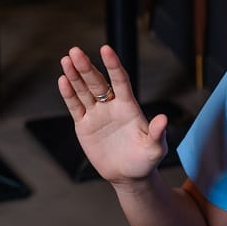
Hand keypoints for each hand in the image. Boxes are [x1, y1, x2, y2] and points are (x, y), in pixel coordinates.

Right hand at [58, 45, 168, 183]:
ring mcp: (97, 114)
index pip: (120, 81)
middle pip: (97, 82)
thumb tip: (163, 119)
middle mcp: (112, 106)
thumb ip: (157, 133)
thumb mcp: (155, 149)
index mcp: (129, 107)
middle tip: (75, 51)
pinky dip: (69, 94)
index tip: (105, 49)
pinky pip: (75, 107)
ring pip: (84, 91)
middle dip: (86, 67)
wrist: (129, 176)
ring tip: (66, 60)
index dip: (113, 65)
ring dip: (75, 75)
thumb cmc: (145, 161)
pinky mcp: (84, 126)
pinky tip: (63, 80)